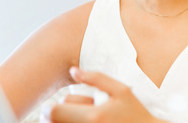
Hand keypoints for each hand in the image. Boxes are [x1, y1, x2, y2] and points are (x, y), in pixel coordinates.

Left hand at [40, 67, 163, 122]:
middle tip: (77, 112)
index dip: (52, 107)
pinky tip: (88, 122)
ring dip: (67, 121)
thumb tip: (73, 71)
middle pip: (54, 122)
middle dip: (60, 115)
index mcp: (93, 116)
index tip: (61, 104)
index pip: (53, 112)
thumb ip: (96, 78)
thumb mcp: (121, 90)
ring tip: (85, 118)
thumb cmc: (135, 113)